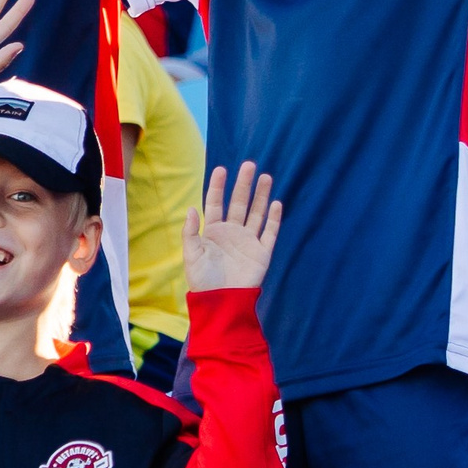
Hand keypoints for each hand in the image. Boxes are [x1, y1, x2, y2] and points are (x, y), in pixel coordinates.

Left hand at [184, 162, 281, 291]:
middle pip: (239, 203)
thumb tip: (191, 208)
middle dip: (244, 184)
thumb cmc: (202, 281)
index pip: (215, 203)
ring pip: (256, 213)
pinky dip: (274, 219)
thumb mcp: (191, 256)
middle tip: (249, 165)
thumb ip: (190, 233)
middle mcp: (232, 232)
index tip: (221, 169)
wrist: (221, 302)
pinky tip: (276, 204)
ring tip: (265, 177)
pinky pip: (270, 232)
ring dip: (261, 196)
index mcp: (213, 231)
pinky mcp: (261, 252)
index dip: (218, 186)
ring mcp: (248, 241)